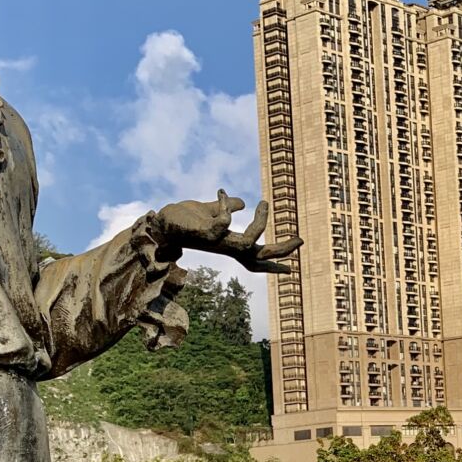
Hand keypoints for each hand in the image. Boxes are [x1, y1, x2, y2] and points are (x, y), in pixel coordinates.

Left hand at [151, 190, 301, 272]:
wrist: (159, 222)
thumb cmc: (182, 220)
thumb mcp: (209, 211)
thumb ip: (225, 208)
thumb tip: (241, 202)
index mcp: (228, 244)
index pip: (254, 259)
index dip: (272, 265)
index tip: (292, 270)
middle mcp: (225, 247)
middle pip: (259, 257)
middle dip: (282, 250)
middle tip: (301, 240)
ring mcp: (216, 241)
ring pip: (249, 241)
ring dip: (261, 222)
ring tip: (263, 202)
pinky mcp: (205, 232)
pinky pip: (225, 221)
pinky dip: (226, 205)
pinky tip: (221, 192)